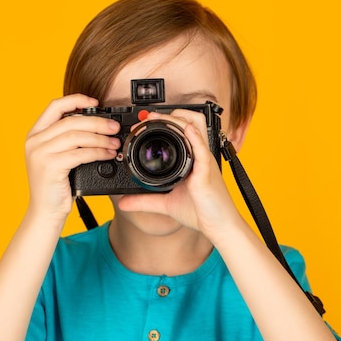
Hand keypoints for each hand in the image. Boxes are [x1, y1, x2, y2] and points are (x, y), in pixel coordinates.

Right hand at [24, 94, 120, 217]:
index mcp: (35, 134)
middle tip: (114, 127)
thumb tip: (97, 125)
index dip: (76, 100)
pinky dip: (97, 152)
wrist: (45, 211)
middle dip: (97, 122)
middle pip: (71, 121)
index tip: (95, 102)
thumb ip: (68, 139)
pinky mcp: (50, 166)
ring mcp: (40, 153)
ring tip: (114, 143)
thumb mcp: (57, 156)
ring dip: (100, 138)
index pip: (54, 106)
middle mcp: (34, 141)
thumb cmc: (55, 185)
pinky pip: (80, 154)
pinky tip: (108, 154)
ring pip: (77, 137)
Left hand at [117, 110, 244, 238]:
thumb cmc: (200, 212)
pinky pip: (202, 149)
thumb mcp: (165, 204)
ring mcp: (204, 161)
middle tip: (150, 116)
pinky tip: (187, 130)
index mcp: (192, 159)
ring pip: (197, 128)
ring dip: (180, 119)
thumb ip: (144, 201)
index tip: (146, 120)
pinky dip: (195, 137)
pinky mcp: (207, 171)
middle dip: (171, 114)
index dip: (166, 121)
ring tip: (164, 118)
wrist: (218, 226)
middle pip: (191, 121)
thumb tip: (122, 203)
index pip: (182, 131)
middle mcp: (200, 156)